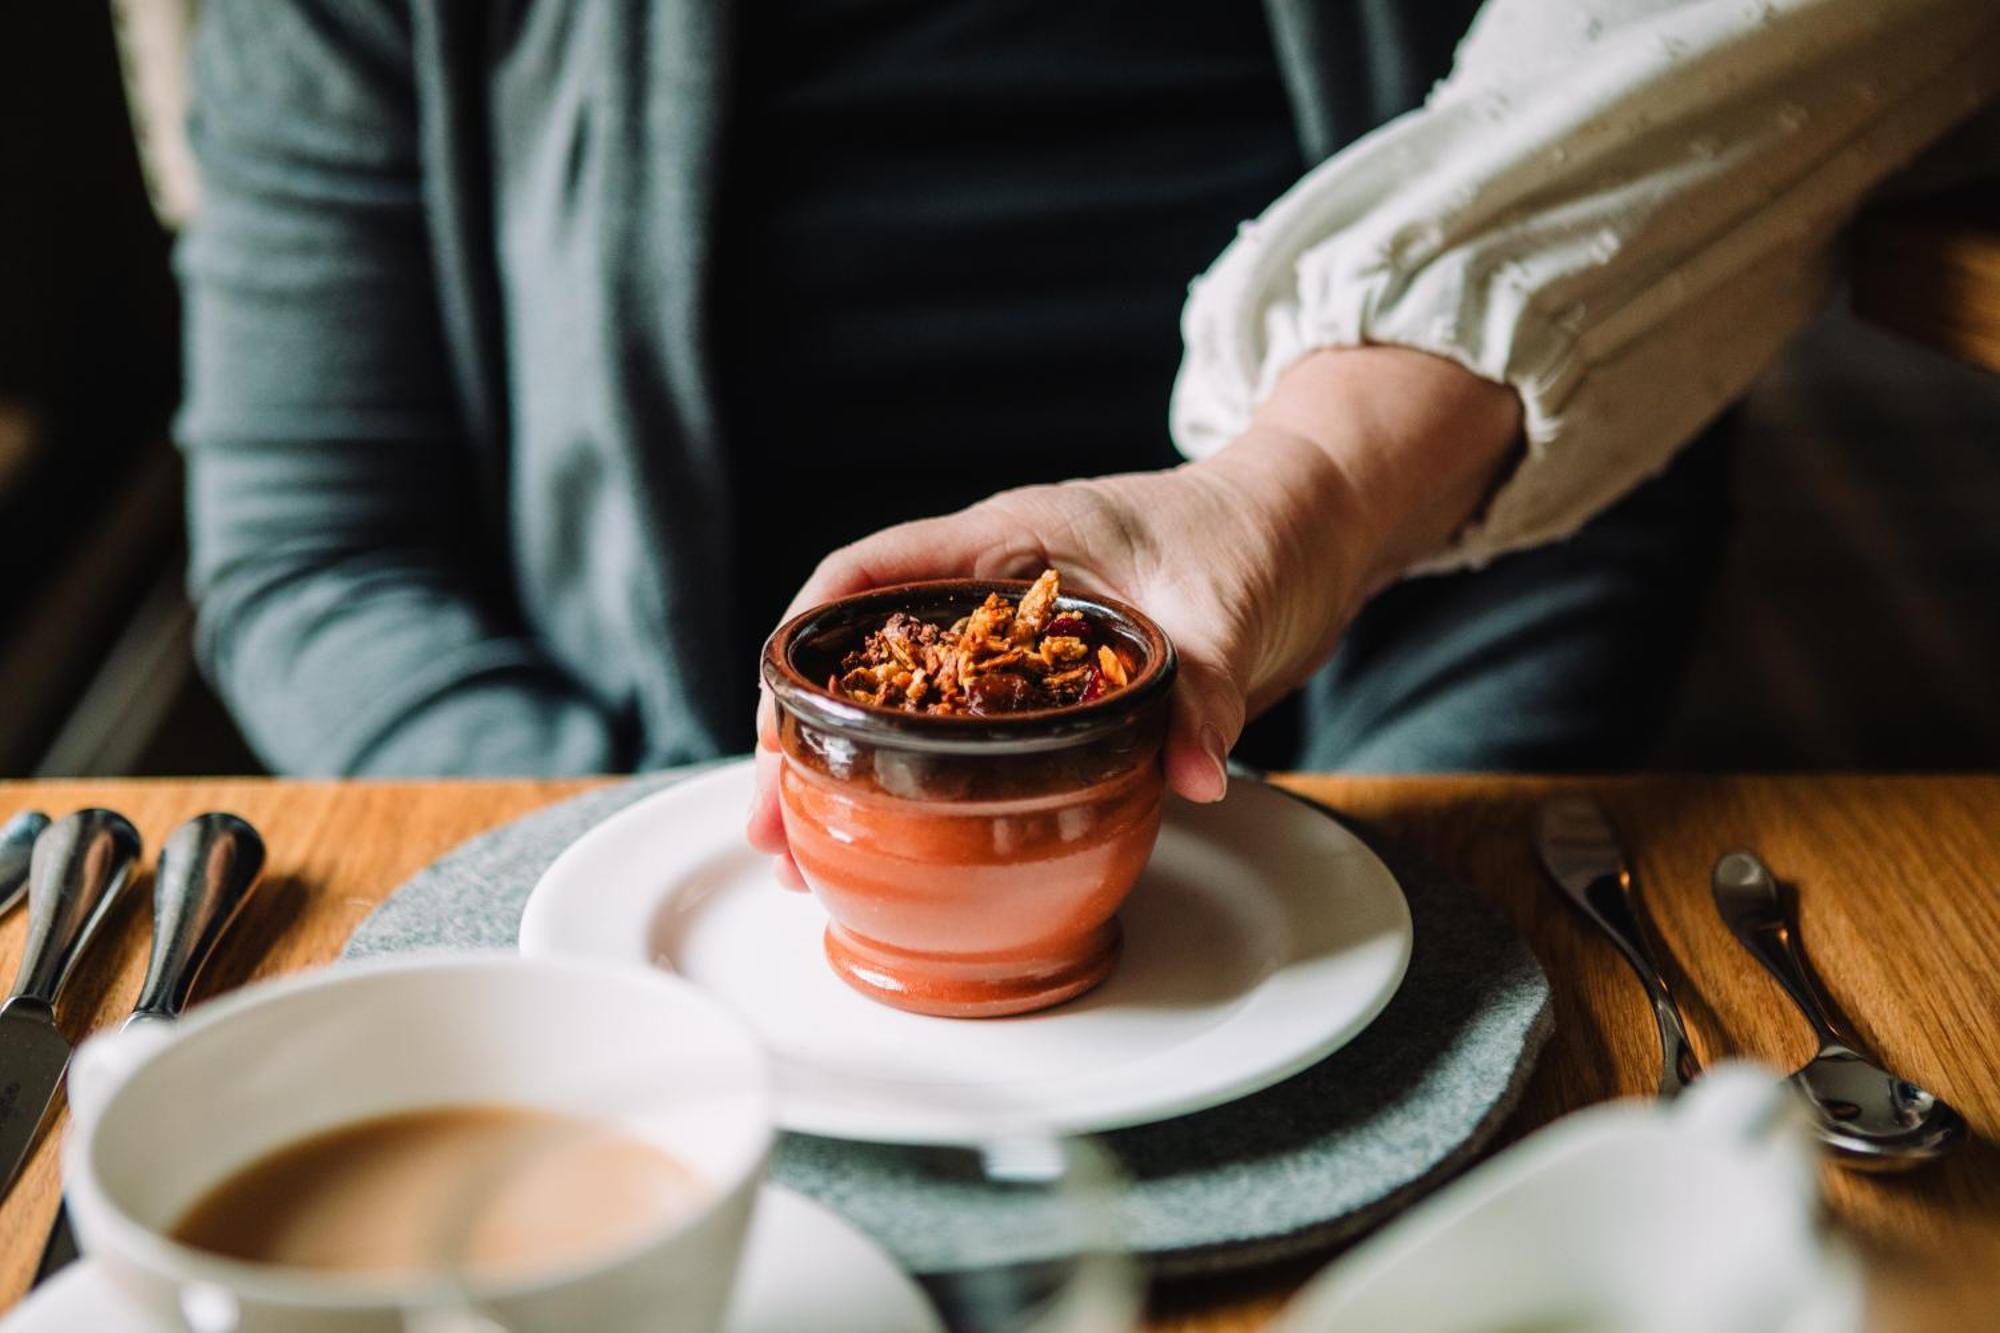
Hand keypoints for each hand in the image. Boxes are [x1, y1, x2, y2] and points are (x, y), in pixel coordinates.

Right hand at [747, 346, 1521, 888]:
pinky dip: (924, 780)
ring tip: (812, 853)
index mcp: (1011, 535)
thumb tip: (1189, 775)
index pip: (871, 573)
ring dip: (853, 770)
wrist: (1314, 528)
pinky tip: (905, 836)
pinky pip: (966, 730)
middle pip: (865, 653)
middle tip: (775, 827)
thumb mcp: (1228, 608)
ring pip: (905, 699)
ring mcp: (1018, 635)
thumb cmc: (1260, 532)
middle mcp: (995, 584)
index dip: (807, 641)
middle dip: (806, 735)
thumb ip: (1200, 688)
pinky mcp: (1052, 682)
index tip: (776, 719)